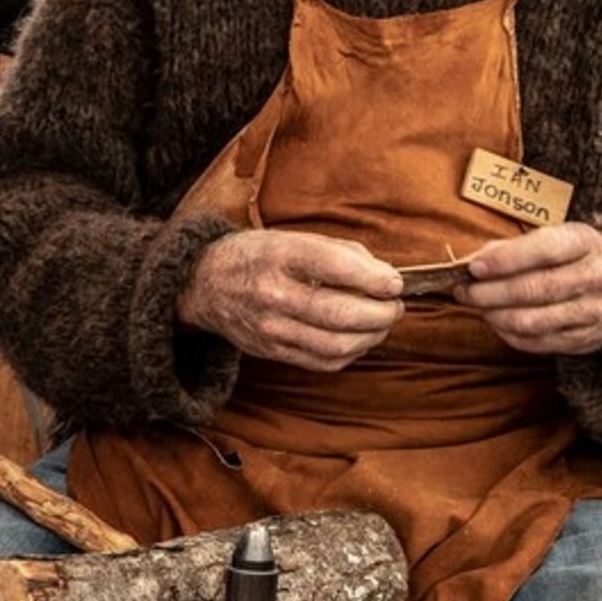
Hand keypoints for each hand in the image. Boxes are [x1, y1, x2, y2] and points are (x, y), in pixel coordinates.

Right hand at [178, 229, 402, 369]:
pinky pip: (323, 363)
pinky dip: (350, 354)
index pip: (337, 268)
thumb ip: (342, 253)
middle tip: (395, 306)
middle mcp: (274, 294)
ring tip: (382, 323)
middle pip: (341, 314)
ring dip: (371, 337)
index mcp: (281, 256)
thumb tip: (385, 276)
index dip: (375, 279)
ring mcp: (271, 327)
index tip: (395, 283)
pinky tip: (358, 339)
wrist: (205, 283)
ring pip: (337, 345)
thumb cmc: (257, 255)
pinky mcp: (272, 351)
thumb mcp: (293, 237)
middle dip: (381, 313)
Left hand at [459, 223, 601, 353]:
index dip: (504, 261)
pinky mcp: (585, 340)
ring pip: (531, 321)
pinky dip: (508, 334)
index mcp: (585, 243)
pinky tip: (497, 322)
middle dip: (489, 293)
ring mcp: (592, 313)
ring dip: (495, 316)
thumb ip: (515, 247)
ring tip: (478, 306)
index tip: (474, 268)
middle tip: (463, 291)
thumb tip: (474, 262)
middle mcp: (593, 278)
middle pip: (532, 290)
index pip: (542, 251)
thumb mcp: (559, 237)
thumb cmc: (581, 256)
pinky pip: (537, 343)